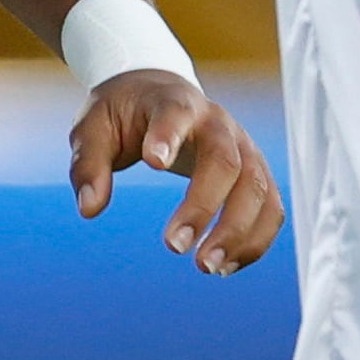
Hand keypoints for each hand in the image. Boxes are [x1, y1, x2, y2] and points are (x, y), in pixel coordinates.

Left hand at [70, 73, 283, 276]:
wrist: (159, 92)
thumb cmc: (123, 112)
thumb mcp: (92, 129)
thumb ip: (88, 164)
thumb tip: (89, 208)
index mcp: (174, 103)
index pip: (176, 114)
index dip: (167, 136)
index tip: (153, 163)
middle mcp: (217, 123)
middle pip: (225, 161)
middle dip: (204, 207)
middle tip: (174, 247)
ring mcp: (243, 147)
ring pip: (257, 188)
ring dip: (238, 232)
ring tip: (207, 268)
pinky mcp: (255, 172)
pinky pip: (270, 208)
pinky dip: (255, 240)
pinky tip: (226, 267)